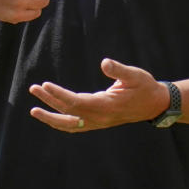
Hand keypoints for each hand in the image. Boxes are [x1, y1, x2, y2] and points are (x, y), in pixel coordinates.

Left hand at [29, 59, 170, 131]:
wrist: (155, 104)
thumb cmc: (145, 87)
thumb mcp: (135, 75)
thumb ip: (119, 70)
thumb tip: (105, 63)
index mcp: (105, 106)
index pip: (75, 102)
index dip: (58, 94)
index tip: (44, 85)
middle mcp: (99, 118)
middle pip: (67, 114)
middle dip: (48, 103)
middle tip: (33, 90)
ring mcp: (98, 122)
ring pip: (69, 123)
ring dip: (51, 116)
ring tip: (34, 108)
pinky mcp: (98, 122)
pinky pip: (75, 126)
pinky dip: (61, 122)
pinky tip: (52, 115)